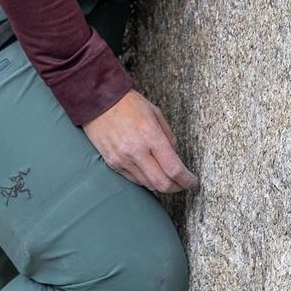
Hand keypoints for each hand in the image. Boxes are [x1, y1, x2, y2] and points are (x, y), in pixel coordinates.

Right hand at [83, 91, 198, 195]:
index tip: (193, 182)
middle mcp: (136, 151)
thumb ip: (169, 137)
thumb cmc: (128, 104)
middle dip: (177, 188)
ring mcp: (123, 160)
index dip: (187, 180)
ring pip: (148, 184)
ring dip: (161, 184)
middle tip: (183, 184)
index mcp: (151, 136)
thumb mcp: (156, 114)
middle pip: (162, 184)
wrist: (97, 101)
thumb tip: (175, 157)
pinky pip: (134, 180)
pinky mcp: (112, 163)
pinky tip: (150, 172)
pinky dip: (145, 179)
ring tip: (167, 177)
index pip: (174, 169)